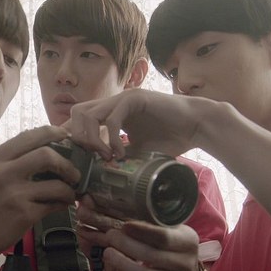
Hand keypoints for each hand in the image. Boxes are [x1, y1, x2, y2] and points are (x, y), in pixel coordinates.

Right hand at [0, 126, 80, 267]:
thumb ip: (3, 162)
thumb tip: (35, 151)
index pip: (28, 137)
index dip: (52, 133)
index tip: (65, 137)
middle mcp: (2, 172)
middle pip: (47, 155)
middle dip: (67, 164)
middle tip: (73, 173)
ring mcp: (14, 194)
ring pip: (56, 184)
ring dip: (69, 189)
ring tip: (69, 193)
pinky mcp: (23, 214)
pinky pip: (53, 205)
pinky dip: (61, 204)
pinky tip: (61, 205)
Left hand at [65, 89, 213, 160]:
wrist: (197, 126)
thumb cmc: (170, 138)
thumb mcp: (136, 152)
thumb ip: (116, 156)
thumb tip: (97, 172)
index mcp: (110, 113)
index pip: (78, 120)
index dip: (73, 138)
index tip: (78, 160)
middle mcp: (113, 103)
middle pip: (76, 114)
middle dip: (78, 138)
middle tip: (91, 158)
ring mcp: (122, 99)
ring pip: (88, 114)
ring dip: (92, 139)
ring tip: (107, 157)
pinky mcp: (135, 98)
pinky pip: (111, 118)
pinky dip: (112, 139)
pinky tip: (120, 153)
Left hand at [75, 195, 199, 270]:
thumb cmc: (171, 243)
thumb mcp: (170, 229)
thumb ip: (152, 222)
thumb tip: (120, 211)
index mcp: (188, 242)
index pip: (163, 237)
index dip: (142, 231)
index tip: (124, 225)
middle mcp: (186, 264)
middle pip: (150, 255)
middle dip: (125, 245)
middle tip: (109, 236)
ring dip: (121, 264)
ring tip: (107, 252)